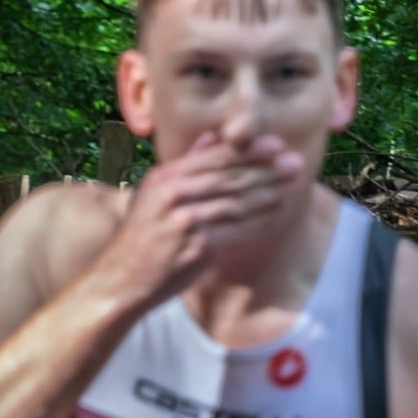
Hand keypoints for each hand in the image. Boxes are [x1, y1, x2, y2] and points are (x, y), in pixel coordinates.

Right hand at [95, 131, 301, 311]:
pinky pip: (235, 230)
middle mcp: (173, 194)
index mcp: (165, 177)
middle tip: (295, 163)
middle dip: (266, 170)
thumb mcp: (154, 193)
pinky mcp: (197, 248)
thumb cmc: (142, 237)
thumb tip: (213, 137)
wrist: (122, 279)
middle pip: (229, 177)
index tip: (276, 146)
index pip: (214, 158)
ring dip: (267, 193)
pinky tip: (273, 212)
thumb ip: (186, 165)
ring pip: (235, 202)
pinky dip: (256, 220)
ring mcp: (186, 221)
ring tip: (291, 185)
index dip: (248, 151)